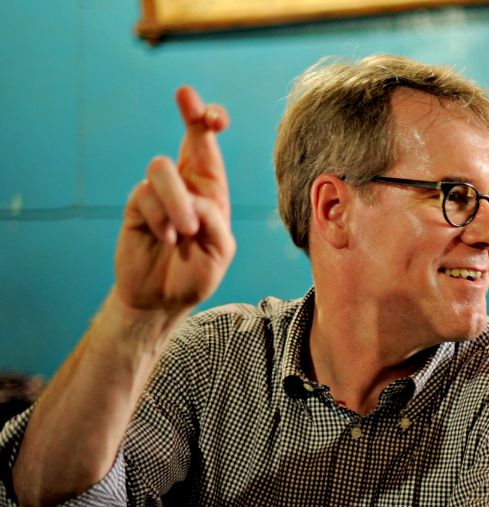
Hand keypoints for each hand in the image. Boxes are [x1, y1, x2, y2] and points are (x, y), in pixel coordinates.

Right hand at [115, 85, 234, 316]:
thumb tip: (194, 200)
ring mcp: (159, 193)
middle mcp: (186, 185)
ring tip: (185, 231)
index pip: (210, 149)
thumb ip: (213, 221)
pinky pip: (145, 196)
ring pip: (162, 169)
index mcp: (211, 190)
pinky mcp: (136, 206)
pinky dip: (159, 219)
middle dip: (191, 113)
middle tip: (186, 94)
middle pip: (189, 138)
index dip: (210, 124)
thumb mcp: (219, 250)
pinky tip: (166, 239)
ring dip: (177, 201)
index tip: (214, 115)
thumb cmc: (196, 272)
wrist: (163, 298)